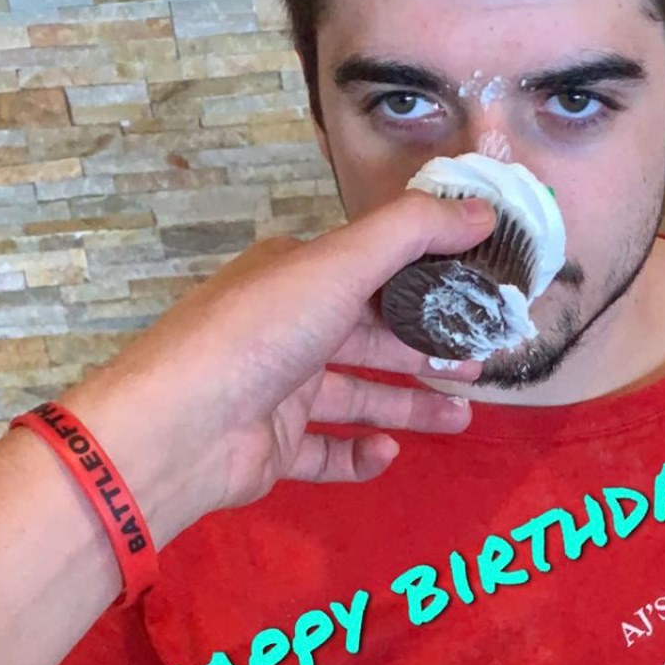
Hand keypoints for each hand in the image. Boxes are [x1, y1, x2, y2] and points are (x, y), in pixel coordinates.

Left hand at [51, 189, 497, 548]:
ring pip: (359, 397)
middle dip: (426, 350)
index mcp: (294, 276)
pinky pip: (329, 452)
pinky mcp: (274, 449)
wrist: (181, 427)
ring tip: (461, 415)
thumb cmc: (260, 333)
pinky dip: (361, 454)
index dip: (425, 282)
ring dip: (410, 406)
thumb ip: (413, 233)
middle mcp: (286, 329)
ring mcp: (278, 392)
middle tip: (479, 361)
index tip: (477, 294)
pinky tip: (388, 452)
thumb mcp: (341, 264)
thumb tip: (484, 210)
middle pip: (370, 338)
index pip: (370, 271)